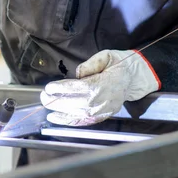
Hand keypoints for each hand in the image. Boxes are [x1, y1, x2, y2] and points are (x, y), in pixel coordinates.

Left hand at [40, 49, 159, 125]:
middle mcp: (100, 101)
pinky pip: (83, 121)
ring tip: (46, 106)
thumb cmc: (120, 65)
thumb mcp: (107, 56)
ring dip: (58, 111)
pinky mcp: (102, 117)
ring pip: (76, 114)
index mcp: (102, 85)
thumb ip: (91, 64)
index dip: (61, 89)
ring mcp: (101, 111)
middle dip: (55, 100)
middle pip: (73, 103)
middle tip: (43, 96)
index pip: (76, 88)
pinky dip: (68, 121)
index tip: (49, 87)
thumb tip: (77, 73)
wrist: (135, 79)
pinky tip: (56, 118)